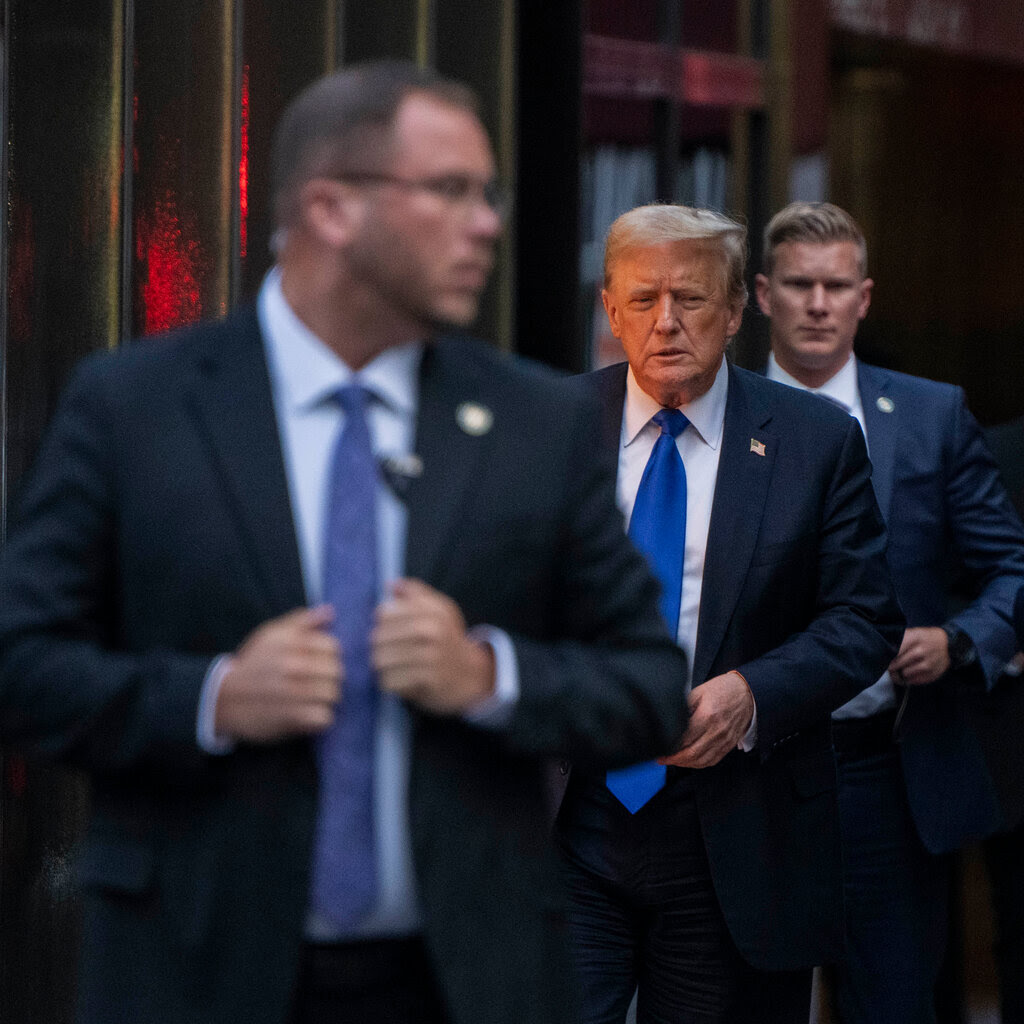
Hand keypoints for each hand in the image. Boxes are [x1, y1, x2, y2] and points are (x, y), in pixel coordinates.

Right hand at [215, 606, 341, 741]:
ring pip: (333, 694)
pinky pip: (325, 717)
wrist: (223, 699)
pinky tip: (310, 715)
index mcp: (290, 643)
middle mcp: (292, 666)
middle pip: (336, 671)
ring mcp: (293, 693)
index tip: (318, 664)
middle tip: (318, 683)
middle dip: (330, 678)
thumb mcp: (270, 635)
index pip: (332, 647)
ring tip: (314, 699)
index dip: (329, 656)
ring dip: (326, 699)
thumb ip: (301, 621)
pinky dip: (321, 718)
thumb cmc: (253, 664)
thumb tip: (330, 611)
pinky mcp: (291, 718)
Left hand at [372, 578, 494, 714]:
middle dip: (377, 646)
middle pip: (379, 637)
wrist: (470, 674)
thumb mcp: (439, 610)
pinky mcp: (428, 681)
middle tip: (384, 651)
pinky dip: (389, 682)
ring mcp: (432, 657)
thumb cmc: (448, 638)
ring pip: (381, 660)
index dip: (382, 622)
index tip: (388, 628)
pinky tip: (397, 680)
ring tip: (389, 665)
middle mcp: (433, 632)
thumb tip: (389, 584)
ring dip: (381, 666)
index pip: (385, 613)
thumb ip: (416, 593)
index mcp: (433, 611)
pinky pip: (391, 681)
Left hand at [658, 671, 753, 768]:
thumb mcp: (699, 691)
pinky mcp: (729, 745)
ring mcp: (724, 740)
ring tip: (673, 761)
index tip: (660, 748)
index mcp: (708, 716)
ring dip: (685, 764)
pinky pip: (713, 760)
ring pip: (702, 761)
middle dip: (674, 759)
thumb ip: (683, 707)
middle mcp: (717, 731)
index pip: (685, 738)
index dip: (670, 746)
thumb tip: (668, 719)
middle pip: (692, 753)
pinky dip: (699, 764)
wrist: (747, 693)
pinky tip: (689, 761)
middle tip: (662, 759)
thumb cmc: (723, 690)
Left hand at [888, 627, 949, 685]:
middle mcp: (921, 651)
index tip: (882, 658)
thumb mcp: (914, 632)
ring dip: (899, 673)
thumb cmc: (925, 638)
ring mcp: (929, 664)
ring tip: (898, 670)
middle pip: (897, 664)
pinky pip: (914, 681)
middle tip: (889, 666)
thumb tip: (882, 650)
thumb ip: (900, 640)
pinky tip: (909, 674)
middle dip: (890, 666)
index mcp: (914, 638)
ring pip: (905, 674)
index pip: (893, 650)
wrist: (949, 645)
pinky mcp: (933, 674)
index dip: (885, 656)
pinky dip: (909, 679)